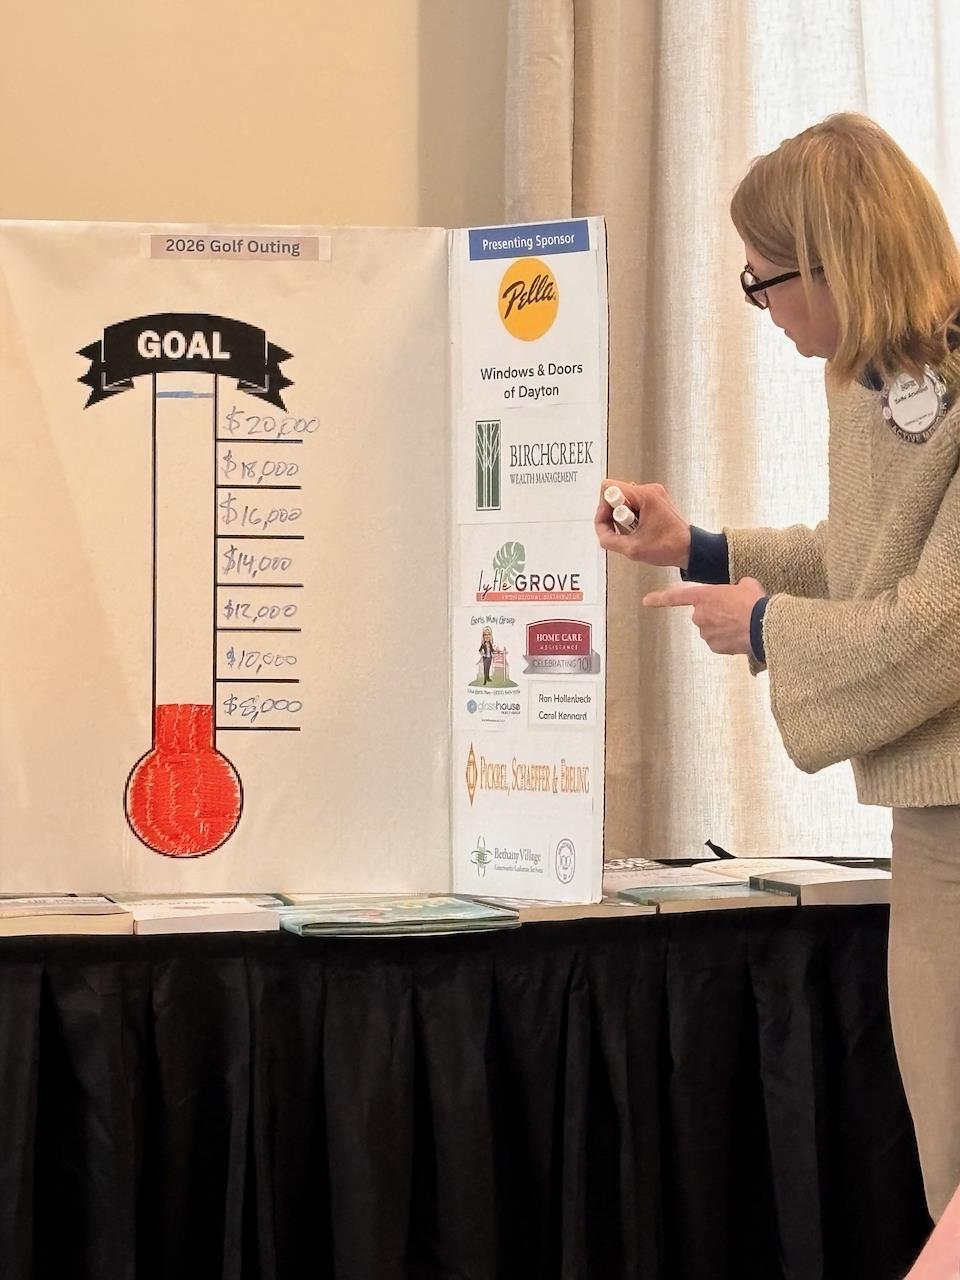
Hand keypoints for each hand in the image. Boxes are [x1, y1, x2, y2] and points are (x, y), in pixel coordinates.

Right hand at [594, 479, 691, 568]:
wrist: (690, 549)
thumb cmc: (668, 547)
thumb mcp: (631, 549)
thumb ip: (608, 538)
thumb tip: (600, 529)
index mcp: (645, 495)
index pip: (609, 487)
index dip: (604, 507)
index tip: (611, 522)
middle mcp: (649, 489)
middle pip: (615, 494)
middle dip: (613, 515)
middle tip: (623, 531)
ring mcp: (653, 494)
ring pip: (623, 500)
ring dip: (622, 518)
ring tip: (634, 532)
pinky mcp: (654, 500)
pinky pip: (632, 505)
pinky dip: (630, 518)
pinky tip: (639, 530)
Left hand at [642, 578, 766, 655]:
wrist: (763, 624)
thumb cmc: (754, 601)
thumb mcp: (745, 584)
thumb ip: (734, 587)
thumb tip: (737, 592)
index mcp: (703, 596)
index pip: (676, 597)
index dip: (660, 599)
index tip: (646, 602)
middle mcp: (699, 615)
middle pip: (702, 615)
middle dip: (714, 614)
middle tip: (734, 612)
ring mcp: (705, 633)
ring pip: (710, 629)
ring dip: (721, 627)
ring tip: (741, 623)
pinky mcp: (714, 647)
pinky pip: (718, 642)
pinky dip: (727, 640)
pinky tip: (741, 635)